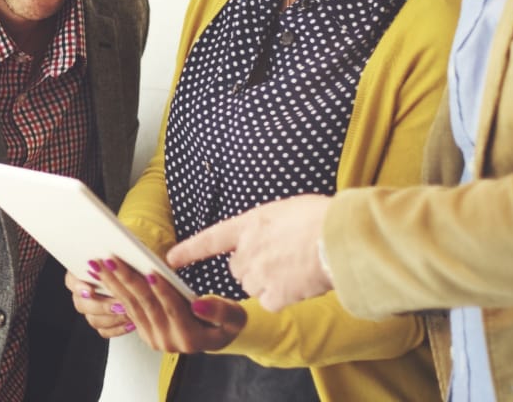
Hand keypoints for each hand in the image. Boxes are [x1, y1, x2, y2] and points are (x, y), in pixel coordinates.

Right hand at [64, 266, 133, 338]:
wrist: (138, 282)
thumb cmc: (128, 267)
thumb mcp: (121, 262)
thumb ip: (113, 264)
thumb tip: (112, 264)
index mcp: (81, 274)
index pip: (71, 281)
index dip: (79, 287)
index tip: (90, 290)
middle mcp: (83, 294)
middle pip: (81, 304)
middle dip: (101, 306)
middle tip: (118, 304)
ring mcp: (91, 310)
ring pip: (93, 320)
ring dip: (112, 318)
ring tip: (128, 313)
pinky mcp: (102, 323)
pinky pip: (104, 331)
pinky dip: (118, 328)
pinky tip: (131, 322)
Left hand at [95, 258, 244, 353]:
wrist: (215, 337)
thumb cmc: (226, 322)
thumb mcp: (234, 318)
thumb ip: (220, 311)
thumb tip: (198, 304)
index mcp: (191, 338)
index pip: (173, 310)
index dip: (162, 291)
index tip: (150, 272)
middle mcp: (169, 342)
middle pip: (146, 306)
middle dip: (128, 281)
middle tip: (112, 260)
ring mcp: (155, 339)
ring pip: (132, 307)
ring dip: (115, 284)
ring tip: (100, 264)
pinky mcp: (145, 333)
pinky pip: (129, 310)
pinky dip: (115, 291)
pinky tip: (105, 275)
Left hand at [166, 194, 332, 311]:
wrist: (342, 237)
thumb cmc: (324, 218)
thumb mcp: (288, 210)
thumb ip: (270, 226)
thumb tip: (273, 235)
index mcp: (250, 223)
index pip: (211, 239)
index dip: (189, 250)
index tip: (170, 259)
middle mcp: (248, 249)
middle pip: (238, 267)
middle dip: (254, 266)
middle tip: (282, 258)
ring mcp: (259, 273)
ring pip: (253, 285)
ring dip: (269, 282)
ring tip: (296, 268)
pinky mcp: (274, 295)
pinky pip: (270, 301)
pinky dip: (283, 297)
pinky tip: (300, 284)